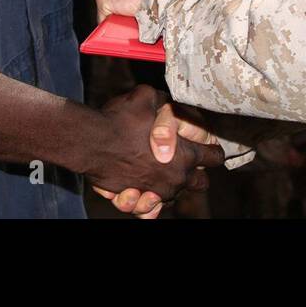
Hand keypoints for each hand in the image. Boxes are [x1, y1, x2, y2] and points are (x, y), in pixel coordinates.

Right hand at [94, 101, 219, 218]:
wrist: (90, 143)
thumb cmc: (120, 119)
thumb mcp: (148, 97)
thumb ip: (167, 106)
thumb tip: (175, 112)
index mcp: (186, 154)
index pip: (215, 157)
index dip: (211, 149)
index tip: (205, 145)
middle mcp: (176, 178)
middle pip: (201, 183)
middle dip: (196, 172)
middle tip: (183, 160)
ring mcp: (158, 192)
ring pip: (176, 196)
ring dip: (170, 185)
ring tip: (154, 168)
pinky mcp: (139, 201)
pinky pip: (152, 209)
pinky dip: (150, 201)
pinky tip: (140, 188)